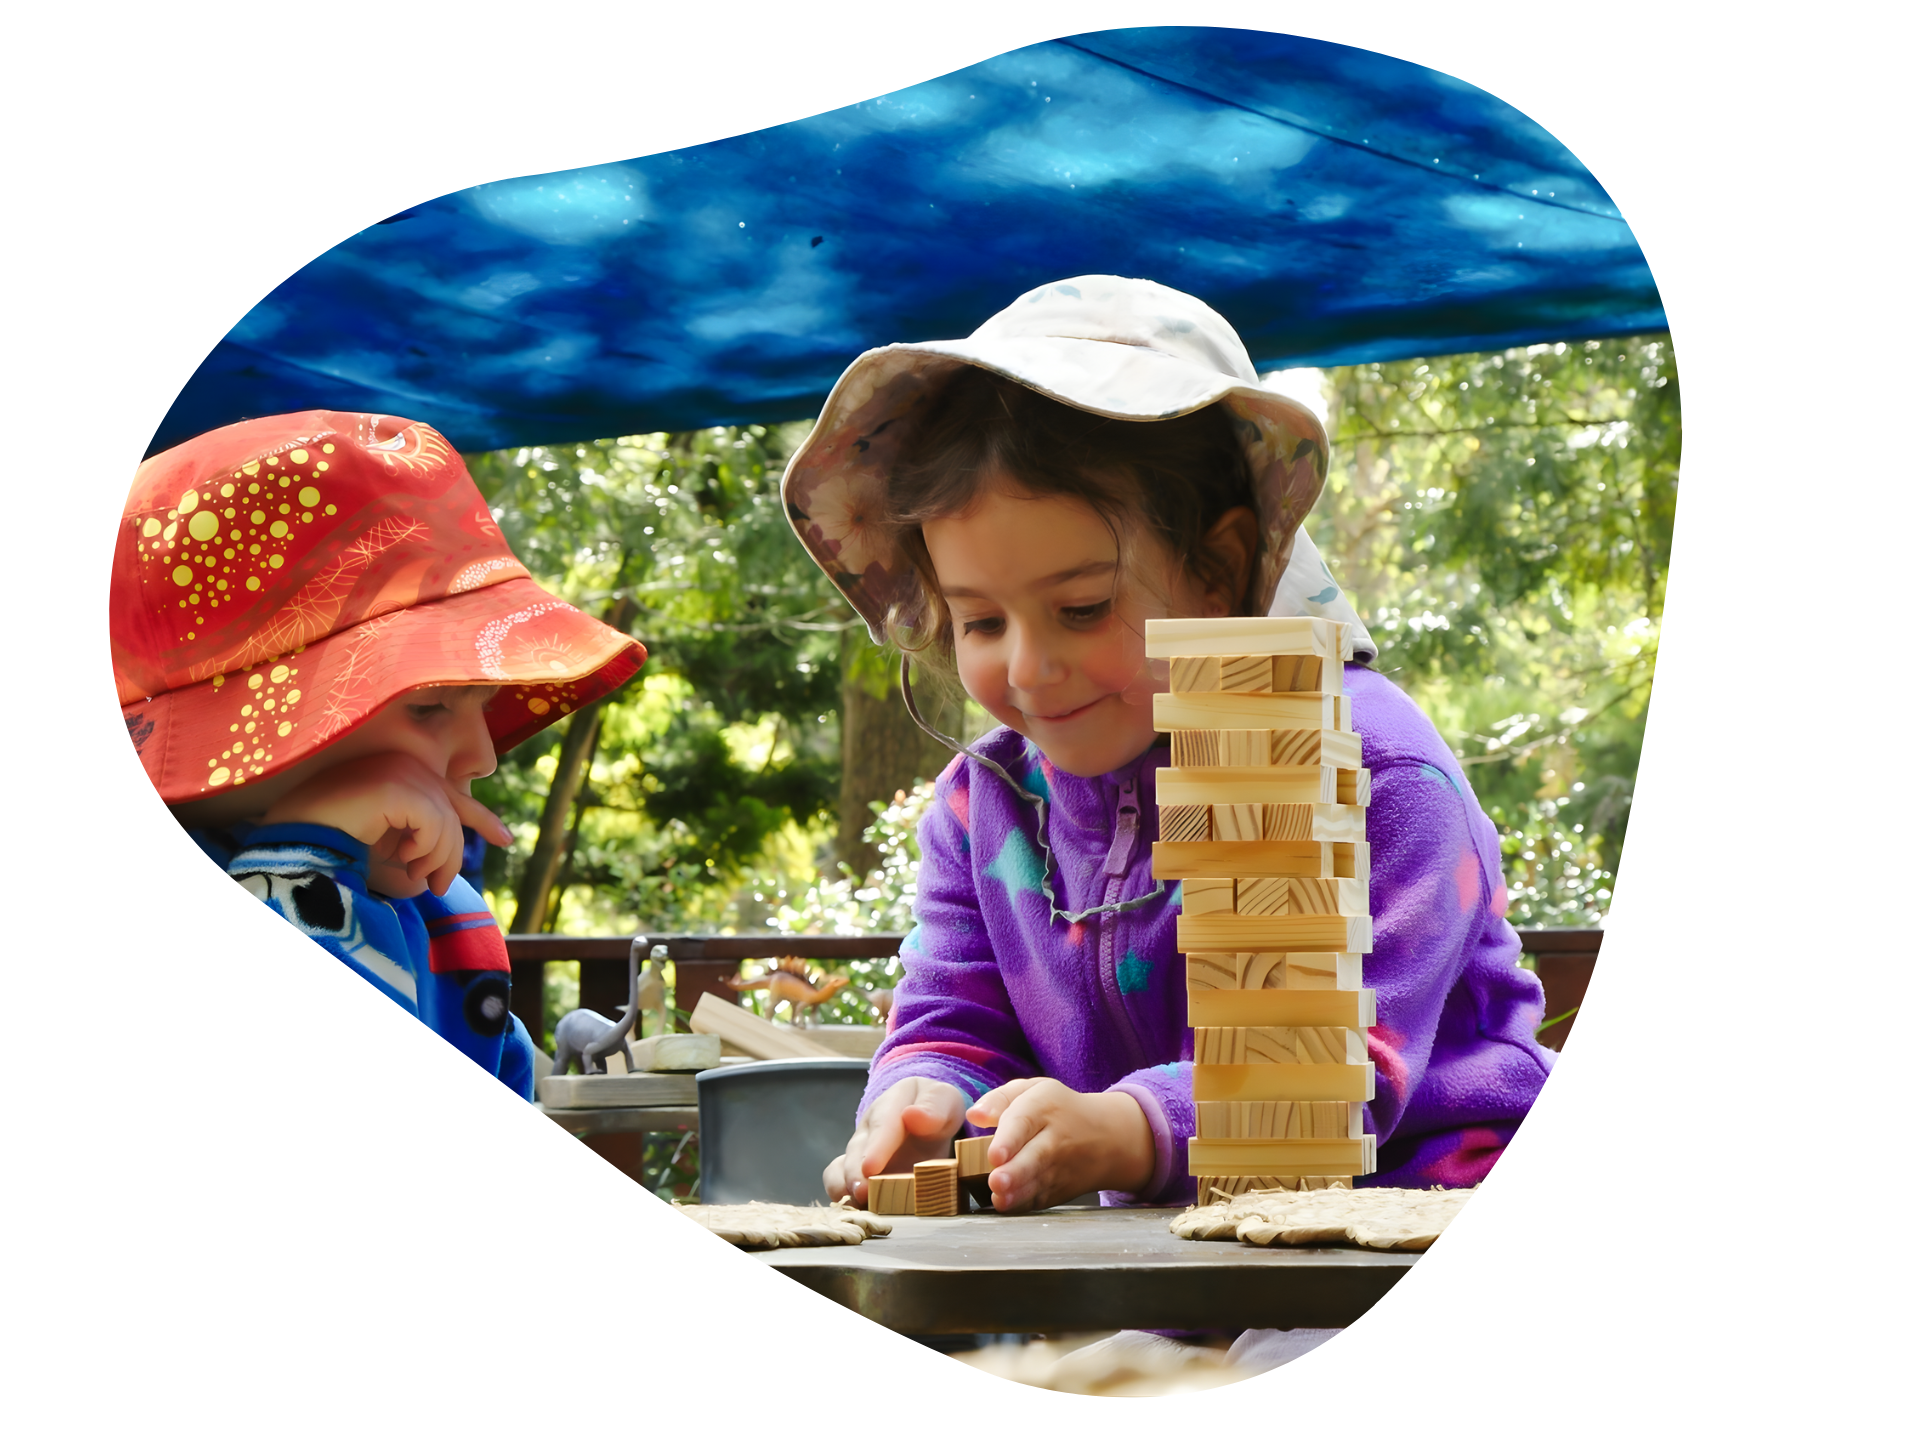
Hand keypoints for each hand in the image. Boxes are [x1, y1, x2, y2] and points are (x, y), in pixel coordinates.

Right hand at [262, 752, 510, 899]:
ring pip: (446, 822)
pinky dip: (423, 849)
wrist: (293, 837)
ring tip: (412, 875)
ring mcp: (399, 770)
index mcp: (402, 772)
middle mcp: (404, 764)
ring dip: (434, 859)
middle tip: (438, 887)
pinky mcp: (394, 785)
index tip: (506, 840)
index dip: (482, 818)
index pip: (454, 797)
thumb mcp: (385, 842)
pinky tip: (400, 858)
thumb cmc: (332, 841)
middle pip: (453, 814)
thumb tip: (448, 865)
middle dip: (452, 856)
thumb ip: (418, 841)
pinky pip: (433, 823)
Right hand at [823, 1076, 966, 1207]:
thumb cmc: (937, 1110)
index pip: (882, 1123)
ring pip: (841, 1168)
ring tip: (858, 1206)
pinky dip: (842, 1197)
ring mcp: (860, 1151)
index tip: (871, 1168)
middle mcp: (869, 1128)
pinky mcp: (857, 1173)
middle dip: (856, 1173)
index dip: (876, 1147)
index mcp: (892, 1104)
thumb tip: (913, 1116)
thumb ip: (934, 1107)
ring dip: (847, 1187)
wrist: (930, 1119)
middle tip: (862, 1194)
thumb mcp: (945, 1101)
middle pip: (857, 1150)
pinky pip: (838, 1182)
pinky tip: (854, 1212)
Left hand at [965, 1079, 1153, 1212]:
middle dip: (1016, 1171)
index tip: (994, 1155)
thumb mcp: (1033, 1090)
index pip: (1024, 1122)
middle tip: (997, 1181)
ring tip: (999, 1199)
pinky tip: (1008, 1206)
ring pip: (1038, 1183)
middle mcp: (1054, 1140)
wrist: (1107, 1138)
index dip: (1009, 1139)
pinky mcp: (1060, 1191)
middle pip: (1035, 1157)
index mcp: (1044, 1108)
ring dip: (1018, 1194)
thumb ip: (999, 1099)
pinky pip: (1042, 1200)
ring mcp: (1060, 1169)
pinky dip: (1025, 1205)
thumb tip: (974, 1114)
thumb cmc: (1059, 1110)